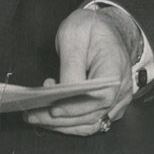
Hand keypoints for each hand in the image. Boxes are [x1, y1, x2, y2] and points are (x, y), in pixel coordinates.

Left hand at [23, 6, 134, 134]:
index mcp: (115, 69)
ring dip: (62, 125)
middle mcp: (121, 90)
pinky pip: (90, 121)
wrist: (106, 28)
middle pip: (92, 115)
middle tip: (32, 115)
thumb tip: (62, 92)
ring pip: (90, 124)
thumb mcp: (74, 35)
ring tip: (36, 116)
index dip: (75, 107)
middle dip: (59, 120)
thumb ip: (70, 65)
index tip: (52, 110)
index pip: (99, 98)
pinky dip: (70, 122)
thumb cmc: (90, 28)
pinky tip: (51, 114)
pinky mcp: (109, 106)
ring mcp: (117, 100)